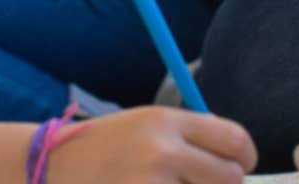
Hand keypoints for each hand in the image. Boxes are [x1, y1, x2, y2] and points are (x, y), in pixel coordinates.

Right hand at [46, 106, 256, 183]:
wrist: (52, 168)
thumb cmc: (106, 148)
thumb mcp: (146, 125)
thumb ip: (191, 137)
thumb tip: (241, 160)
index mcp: (166, 121)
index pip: (235, 139)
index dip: (246, 157)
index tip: (241, 165)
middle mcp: (162, 152)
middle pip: (230, 178)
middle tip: (201, 183)